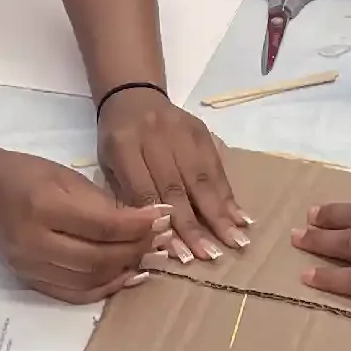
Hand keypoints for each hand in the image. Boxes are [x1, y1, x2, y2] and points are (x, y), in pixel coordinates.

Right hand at [0, 146, 170, 302]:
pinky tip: (125, 276)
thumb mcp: (65, 176)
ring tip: (150, 258)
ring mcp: (29, 267)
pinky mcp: (28, 281)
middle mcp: (33, 242)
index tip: (163, 218)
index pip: (101, 226)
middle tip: (162, 240)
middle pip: (97, 259)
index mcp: (43, 206)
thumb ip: (101, 203)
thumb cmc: (25, 173)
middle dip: (136, 250)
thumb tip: (144, 224)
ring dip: (125, 272)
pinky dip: (103, 289)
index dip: (137, 226)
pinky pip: (73, 294)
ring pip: (88, 281)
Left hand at [99, 88, 249, 262]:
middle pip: (176, 187)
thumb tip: (156, 241)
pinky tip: (240, 217)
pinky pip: (216, 166)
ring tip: (235, 240)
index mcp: (123, 146)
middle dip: (196, 225)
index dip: (165, 224)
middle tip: (212, 256)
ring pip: (201, 177)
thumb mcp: (109, 166)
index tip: (182, 255)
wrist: (133, 95)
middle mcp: (154, 137)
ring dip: (220, 213)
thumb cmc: (117, 140)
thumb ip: (129, 198)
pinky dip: (228, 194)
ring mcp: (180, 132)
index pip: (146, 191)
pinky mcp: (201, 130)